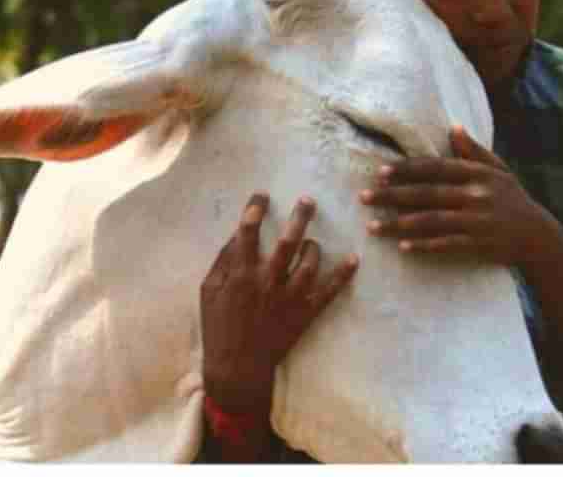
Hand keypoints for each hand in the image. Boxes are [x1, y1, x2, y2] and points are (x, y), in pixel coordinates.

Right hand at [200, 193, 358, 412]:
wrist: (237, 367)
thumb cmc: (219, 326)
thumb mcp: (209, 291)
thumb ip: (223, 261)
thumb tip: (238, 234)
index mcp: (241, 274)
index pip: (248, 232)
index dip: (255, 209)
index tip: (263, 195)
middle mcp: (267, 281)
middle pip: (287, 241)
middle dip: (299, 217)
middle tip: (309, 200)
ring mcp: (289, 297)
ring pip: (309, 262)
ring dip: (314, 247)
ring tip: (312, 241)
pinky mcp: (305, 313)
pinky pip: (329, 291)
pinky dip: (343, 275)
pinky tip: (354, 259)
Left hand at [359, 126, 560, 269]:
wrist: (538, 236)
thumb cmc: (513, 200)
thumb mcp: (499, 170)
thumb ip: (474, 151)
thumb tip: (453, 128)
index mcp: (477, 174)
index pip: (435, 168)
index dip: (406, 169)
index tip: (380, 172)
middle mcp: (476, 195)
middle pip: (426, 194)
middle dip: (392, 196)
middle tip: (364, 197)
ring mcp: (477, 221)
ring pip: (431, 221)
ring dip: (399, 224)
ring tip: (372, 226)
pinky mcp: (478, 244)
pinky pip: (445, 244)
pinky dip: (423, 245)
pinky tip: (402, 246)